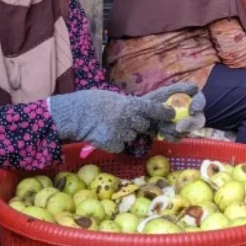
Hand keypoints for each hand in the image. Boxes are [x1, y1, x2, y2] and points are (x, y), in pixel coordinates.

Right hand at [48, 89, 175, 153]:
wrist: (74, 115)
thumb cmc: (92, 102)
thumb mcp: (114, 99)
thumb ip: (129, 106)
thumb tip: (142, 112)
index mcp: (130, 105)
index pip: (153, 109)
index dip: (163, 112)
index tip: (170, 114)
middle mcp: (129, 119)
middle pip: (143, 125)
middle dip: (137, 124)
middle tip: (123, 119)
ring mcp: (122, 133)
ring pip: (131, 136)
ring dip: (124, 133)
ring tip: (108, 125)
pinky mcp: (114, 144)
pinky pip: (120, 146)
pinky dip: (114, 142)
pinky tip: (102, 134)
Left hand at [142, 84, 206, 141]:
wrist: (141, 117)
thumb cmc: (152, 101)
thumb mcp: (163, 92)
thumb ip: (178, 90)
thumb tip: (194, 87)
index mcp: (189, 99)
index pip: (200, 100)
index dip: (199, 105)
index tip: (193, 110)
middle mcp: (190, 112)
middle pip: (199, 119)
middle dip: (190, 124)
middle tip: (179, 128)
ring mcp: (185, 125)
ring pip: (189, 130)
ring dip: (174, 130)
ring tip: (160, 126)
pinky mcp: (178, 135)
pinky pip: (179, 138)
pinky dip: (169, 136)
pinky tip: (160, 132)